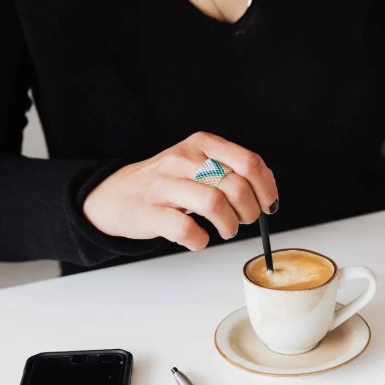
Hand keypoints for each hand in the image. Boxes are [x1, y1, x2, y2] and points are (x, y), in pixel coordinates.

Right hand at [83, 132, 278, 249]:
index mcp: (202, 144)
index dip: (266, 188)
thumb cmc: (168, 183)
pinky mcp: (150, 212)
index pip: (249, 162)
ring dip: (229, 225)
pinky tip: (198, 238)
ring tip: (225, 229)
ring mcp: (164, 185)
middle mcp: (183, 160)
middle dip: (249, 211)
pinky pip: (186, 229)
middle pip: (236, 186)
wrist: (117, 194)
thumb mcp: (199, 163)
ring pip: (214, 204)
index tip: (267, 205)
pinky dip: (200, 240)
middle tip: (242, 220)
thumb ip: (231, 170)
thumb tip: (267, 189)